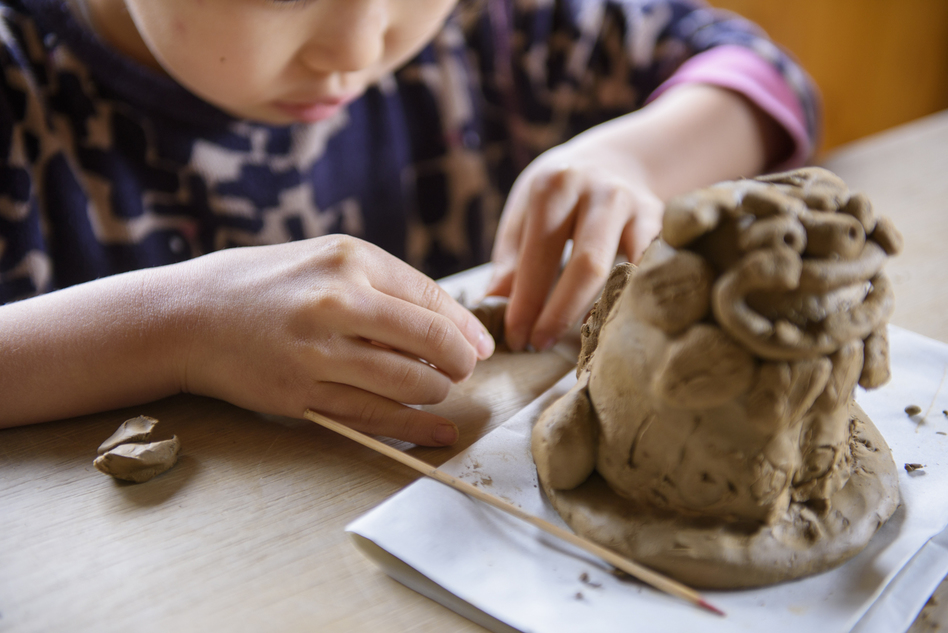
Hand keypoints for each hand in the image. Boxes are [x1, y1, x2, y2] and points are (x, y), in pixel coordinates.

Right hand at [177, 235, 493, 444]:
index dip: (467, 329)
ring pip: (408, 385)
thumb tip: (453, 323)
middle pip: (431, 344)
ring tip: (438, 391)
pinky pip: (373, 418)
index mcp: (348, 261)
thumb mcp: (327, 258)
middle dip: (461, 364)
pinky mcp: (301, 396)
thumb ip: (387, 284)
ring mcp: (317, 354)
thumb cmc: (267, 282)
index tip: (481, 346)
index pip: (432, 300)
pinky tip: (437, 432)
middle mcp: (335, 304)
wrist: (189, 316)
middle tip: (464, 371)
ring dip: (438, 393)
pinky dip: (415, 428)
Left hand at [486, 135, 663, 351]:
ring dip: (599, 313)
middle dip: (560, 313)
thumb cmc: (558, 196)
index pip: (539, 254)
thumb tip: (491, 307)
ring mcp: (637, 206)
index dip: (527, 302)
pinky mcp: (662, 223)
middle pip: (586, 266)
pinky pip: (648, 270)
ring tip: (577, 344)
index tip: (516, 338)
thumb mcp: (524, 212)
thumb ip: (509, 258)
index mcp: (556, 186)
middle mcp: (600, 191)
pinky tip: (613, 325)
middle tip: (539, 344)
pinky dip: (630, 301)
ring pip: (623, 271)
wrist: (614, 161)